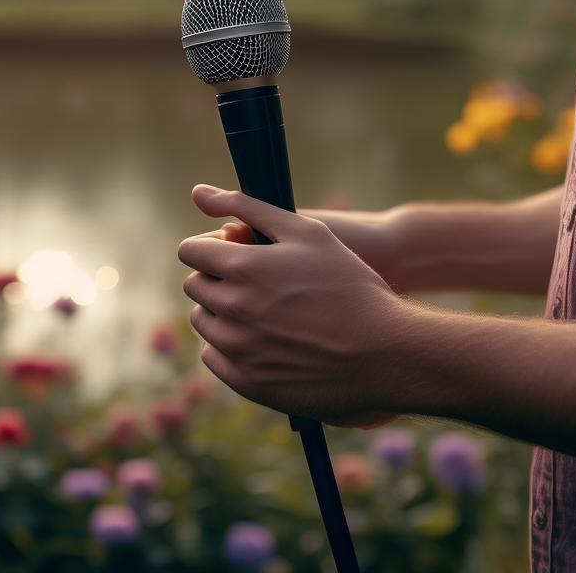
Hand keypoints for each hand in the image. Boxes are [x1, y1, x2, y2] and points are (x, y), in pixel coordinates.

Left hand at [178, 184, 407, 427]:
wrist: (384, 352)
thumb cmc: (349, 284)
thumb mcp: (307, 231)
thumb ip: (247, 207)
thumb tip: (198, 192)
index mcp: (243, 267)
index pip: (190, 252)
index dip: (210, 248)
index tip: (232, 252)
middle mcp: (233, 308)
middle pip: (195, 286)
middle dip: (217, 278)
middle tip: (255, 281)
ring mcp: (238, 349)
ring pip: (204, 322)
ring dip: (222, 312)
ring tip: (263, 311)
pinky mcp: (247, 382)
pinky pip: (214, 357)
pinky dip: (230, 346)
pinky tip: (263, 340)